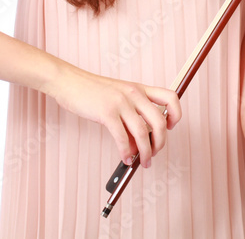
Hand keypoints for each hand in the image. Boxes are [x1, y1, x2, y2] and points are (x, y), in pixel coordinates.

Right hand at [48, 66, 182, 168]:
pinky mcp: (107, 112)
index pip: (170, 97)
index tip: (169, 127)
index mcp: (139, 88)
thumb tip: (136, 145)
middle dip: (160, 143)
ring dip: (146, 152)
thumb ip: (129, 117)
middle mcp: (134, 93)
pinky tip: (125, 158)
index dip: (175, 114)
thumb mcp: (117, 97)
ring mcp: (121, 102)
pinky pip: (122, 138)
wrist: (68, 81)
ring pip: (143, 133)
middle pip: (159, 122)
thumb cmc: (91, 91)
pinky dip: (126, 152)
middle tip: (154, 154)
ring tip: (143, 162)